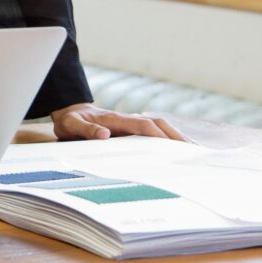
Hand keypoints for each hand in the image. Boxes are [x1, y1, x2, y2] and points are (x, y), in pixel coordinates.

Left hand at [50, 103, 187, 141]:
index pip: (143, 126)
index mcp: (115, 119)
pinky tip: (176, 149)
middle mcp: (126, 119)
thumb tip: (105, 135)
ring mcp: (129, 122)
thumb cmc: (70, 121)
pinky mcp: (130, 128)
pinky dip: (166, 138)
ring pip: (158, 126)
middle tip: (193, 150)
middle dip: (175, 136)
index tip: (173, 146)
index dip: (158, 135)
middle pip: (157, 123)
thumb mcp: (71, 126)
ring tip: (192, 150)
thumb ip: (86, 130)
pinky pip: (152, 131)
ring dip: (174, 136)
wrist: (69, 112)